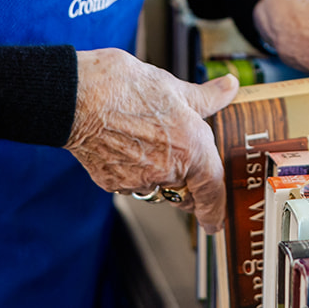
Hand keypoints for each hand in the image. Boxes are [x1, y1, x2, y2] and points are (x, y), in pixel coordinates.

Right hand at [66, 48, 238, 232]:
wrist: (80, 96)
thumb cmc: (125, 87)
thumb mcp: (174, 87)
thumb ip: (206, 97)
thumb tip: (228, 88)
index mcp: (191, 146)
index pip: (212, 190)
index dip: (216, 210)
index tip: (215, 222)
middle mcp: (168, 169)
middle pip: (185, 191)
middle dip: (186, 184)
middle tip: (180, 160)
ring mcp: (139, 180)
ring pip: (158, 186)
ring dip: (159, 174)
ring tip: (147, 140)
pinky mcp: (114, 183)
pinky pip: (131, 184)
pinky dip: (133, 171)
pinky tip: (126, 145)